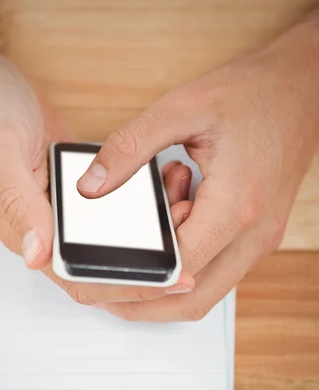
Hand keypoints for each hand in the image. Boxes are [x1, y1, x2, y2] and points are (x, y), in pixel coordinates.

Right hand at [0, 52, 194, 303]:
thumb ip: (20, 205)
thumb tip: (37, 255)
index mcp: (27, 231)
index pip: (79, 280)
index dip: (124, 288)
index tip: (166, 281)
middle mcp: (47, 228)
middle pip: (102, 272)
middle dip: (147, 273)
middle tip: (188, 262)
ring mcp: (65, 211)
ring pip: (112, 246)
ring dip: (149, 244)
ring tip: (183, 217)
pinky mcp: (79, 191)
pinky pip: (114, 214)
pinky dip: (143, 212)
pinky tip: (166, 194)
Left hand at [76, 13, 318, 321]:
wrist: (304, 86)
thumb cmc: (254, 94)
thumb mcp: (182, 109)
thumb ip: (130, 149)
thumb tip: (91, 186)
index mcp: (234, 206)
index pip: (176, 270)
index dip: (134, 279)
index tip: (101, 277)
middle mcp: (253, 234)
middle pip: (192, 299)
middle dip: (145, 302)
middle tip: (108, 288)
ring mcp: (259, 239)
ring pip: (206, 290)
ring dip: (167, 283)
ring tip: (143, 246)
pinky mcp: (258, 235)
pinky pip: (218, 269)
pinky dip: (188, 263)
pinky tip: (173, 224)